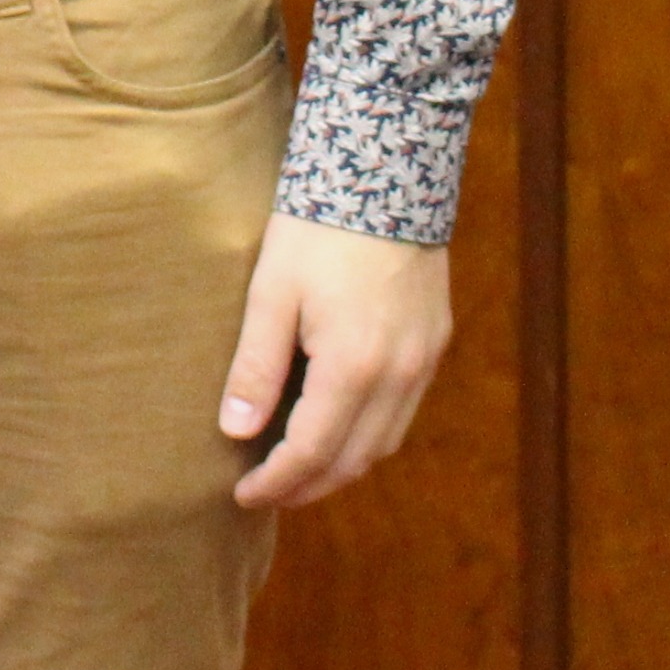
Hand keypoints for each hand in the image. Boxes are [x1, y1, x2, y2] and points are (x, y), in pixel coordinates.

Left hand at [219, 212, 450, 508]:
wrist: (385, 174)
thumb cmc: (315, 230)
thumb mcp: (271, 293)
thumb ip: (256, 367)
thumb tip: (235, 432)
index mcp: (355, 367)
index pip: (313, 452)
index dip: (278, 482)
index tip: (243, 496)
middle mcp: (400, 375)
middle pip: (354, 459)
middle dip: (309, 485)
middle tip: (267, 493)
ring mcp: (424, 360)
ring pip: (384, 441)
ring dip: (342, 464)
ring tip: (297, 468)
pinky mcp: (434, 341)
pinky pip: (403, 411)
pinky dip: (368, 433)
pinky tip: (338, 425)